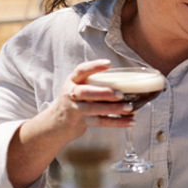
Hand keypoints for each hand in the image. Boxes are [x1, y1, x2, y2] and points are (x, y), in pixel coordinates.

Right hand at [7, 59, 135, 187]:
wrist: (57, 123)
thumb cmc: (75, 101)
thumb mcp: (78, 88)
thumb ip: (95, 85)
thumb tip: (127, 85)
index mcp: (72, 82)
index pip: (81, 71)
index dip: (94, 66)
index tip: (108, 63)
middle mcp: (71, 95)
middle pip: (85, 92)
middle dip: (103, 93)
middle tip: (120, 94)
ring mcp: (75, 110)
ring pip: (95, 109)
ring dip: (114, 109)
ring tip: (129, 107)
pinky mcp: (81, 123)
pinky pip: (102, 122)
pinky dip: (118, 122)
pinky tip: (131, 121)